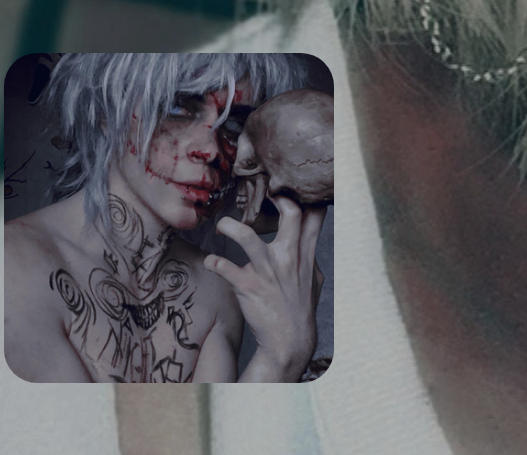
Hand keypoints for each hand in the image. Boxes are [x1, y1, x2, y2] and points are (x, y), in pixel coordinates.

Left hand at [206, 196, 324, 380]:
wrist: (289, 341)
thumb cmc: (300, 307)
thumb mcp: (313, 278)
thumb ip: (309, 255)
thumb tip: (306, 238)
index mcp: (306, 254)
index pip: (315, 216)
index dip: (306, 195)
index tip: (292, 185)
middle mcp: (289, 258)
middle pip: (292, 216)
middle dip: (280, 198)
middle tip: (264, 192)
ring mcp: (268, 272)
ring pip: (248, 238)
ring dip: (231, 228)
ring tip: (222, 226)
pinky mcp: (248, 287)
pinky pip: (226, 268)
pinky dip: (215, 263)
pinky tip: (211, 261)